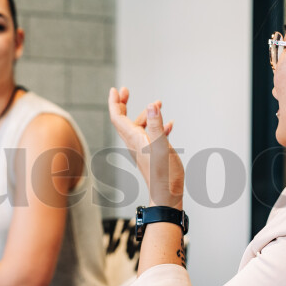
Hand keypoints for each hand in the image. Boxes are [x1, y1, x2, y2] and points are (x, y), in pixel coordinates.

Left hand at [108, 87, 183, 208]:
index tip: (116, 89)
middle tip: (126, 90)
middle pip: (123, 120)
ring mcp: (143, 149)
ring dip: (146, 114)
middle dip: (123, 104)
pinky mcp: (151, 154)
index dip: (115, 102)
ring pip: (138, 127)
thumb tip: (152, 105)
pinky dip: (158, 126)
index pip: (118, 117)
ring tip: (158, 103)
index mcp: (135, 139)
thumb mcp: (161, 147)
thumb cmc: (164, 175)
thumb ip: (157, 125)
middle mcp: (135, 143)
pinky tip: (170, 125)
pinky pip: (151, 135)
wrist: (167, 196)